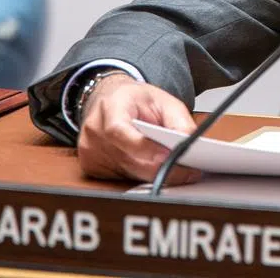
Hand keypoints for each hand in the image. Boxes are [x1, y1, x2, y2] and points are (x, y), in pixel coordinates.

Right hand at [77, 74, 201, 186]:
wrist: (112, 101)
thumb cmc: (137, 101)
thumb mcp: (163, 100)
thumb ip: (178, 120)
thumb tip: (189, 143)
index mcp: (110, 107)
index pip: (119, 131)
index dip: (143, 147)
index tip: (168, 155)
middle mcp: (95, 130)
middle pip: (127, 159)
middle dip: (160, 168)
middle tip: (188, 172)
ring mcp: (89, 150)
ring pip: (128, 173)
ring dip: (153, 174)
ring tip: (177, 169)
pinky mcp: (91, 167)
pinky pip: (121, 179)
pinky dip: (141, 176)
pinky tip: (154, 168)